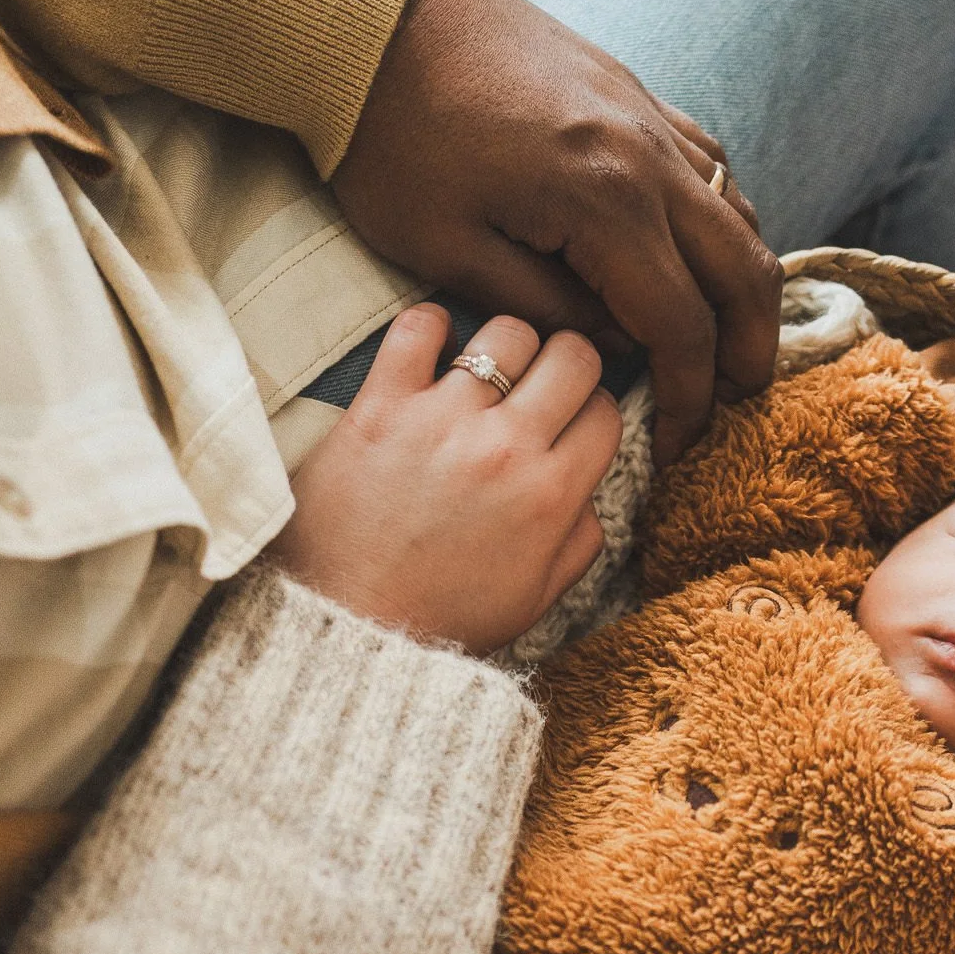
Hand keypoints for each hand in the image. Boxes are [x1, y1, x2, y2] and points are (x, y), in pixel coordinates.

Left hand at [274, 305, 617, 651]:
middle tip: (538, 384)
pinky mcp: (382, 404)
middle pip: (573, 355)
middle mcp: (506, 448)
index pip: (604, 411)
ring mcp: (443, 420)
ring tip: (484, 371)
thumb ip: (578, 541)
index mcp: (551, 496)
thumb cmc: (441, 619)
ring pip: (508, 331)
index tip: (567, 421)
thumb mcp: (535, 598)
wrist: (350, 628)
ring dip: (505, 345)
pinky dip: (430, 325)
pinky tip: (431, 347)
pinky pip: (419, 325)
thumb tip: (588, 493)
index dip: (591, 411)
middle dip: (565, 364)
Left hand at [332, 0, 782, 467]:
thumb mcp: (448, 252)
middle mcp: (649, 154)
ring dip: (744, 285)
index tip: (677, 448)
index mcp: (606, 203)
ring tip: (724, 343)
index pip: (682, 328)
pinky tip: (696, 254)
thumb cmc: (390, 137)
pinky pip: (710, 162)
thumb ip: (544, 310)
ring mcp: (648, 113)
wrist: (372, 12)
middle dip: (748, 352)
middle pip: (743, 272)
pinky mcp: (632, 88)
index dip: (689, 399)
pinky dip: (722, 219)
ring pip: (740, 213)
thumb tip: (613, 346)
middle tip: (733, 406)